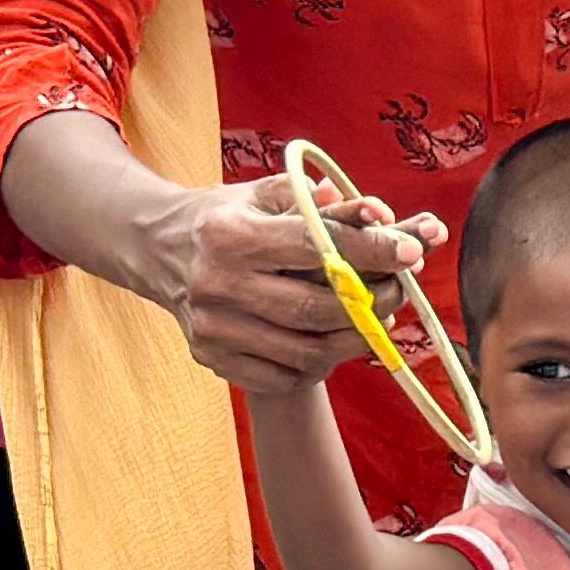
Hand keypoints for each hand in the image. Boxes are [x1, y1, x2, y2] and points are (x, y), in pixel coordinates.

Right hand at [163, 174, 445, 393]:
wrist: (158, 250)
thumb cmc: (226, 217)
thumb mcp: (264, 193)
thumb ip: (321, 202)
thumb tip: (379, 214)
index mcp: (231, 234)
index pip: (314, 247)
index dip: (369, 251)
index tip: (411, 252)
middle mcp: (217, 283)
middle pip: (313, 309)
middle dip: (369, 304)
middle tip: (401, 291)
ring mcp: (212, 328)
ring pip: (304, 351)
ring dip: (352, 340)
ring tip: (374, 319)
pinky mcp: (212, 358)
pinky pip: (282, 375)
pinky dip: (319, 364)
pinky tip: (332, 342)